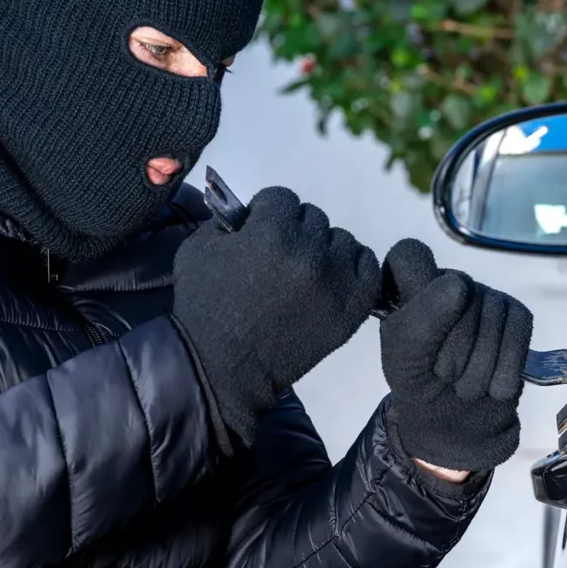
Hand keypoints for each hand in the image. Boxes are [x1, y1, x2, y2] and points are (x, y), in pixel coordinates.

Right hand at [173, 186, 380, 444]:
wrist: (224, 368)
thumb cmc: (204, 309)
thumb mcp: (197, 250)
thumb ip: (226, 220)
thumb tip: (251, 212)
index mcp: (271, 232)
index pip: (282, 198)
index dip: (267, 214)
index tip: (259, 232)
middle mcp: (309, 251)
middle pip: (313, 218)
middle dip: (294, 232)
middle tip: (280, 258)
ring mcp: (336, 280)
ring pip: (342, 240)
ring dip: (324, 249)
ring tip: (305, 272)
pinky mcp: (353, 306)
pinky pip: (369, 267)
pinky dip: (354, 268)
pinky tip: (334, 279)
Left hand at [380, 239, 532, 470]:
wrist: (458, 423)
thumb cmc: (421, 384)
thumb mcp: (403, 361)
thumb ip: (419, 323)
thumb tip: (458, 285)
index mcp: (411, 286)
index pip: (410, 255)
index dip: (414, 287)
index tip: (414, 328)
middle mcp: (450, 282)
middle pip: (456, 299)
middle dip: (450, 351)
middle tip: (443, 376)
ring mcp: (486, 296)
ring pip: (490, 319)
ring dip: (477, 369)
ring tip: (465, 387)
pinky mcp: (517, 315)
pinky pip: (518, 334)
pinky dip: (505, 370)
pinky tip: (493, 387)